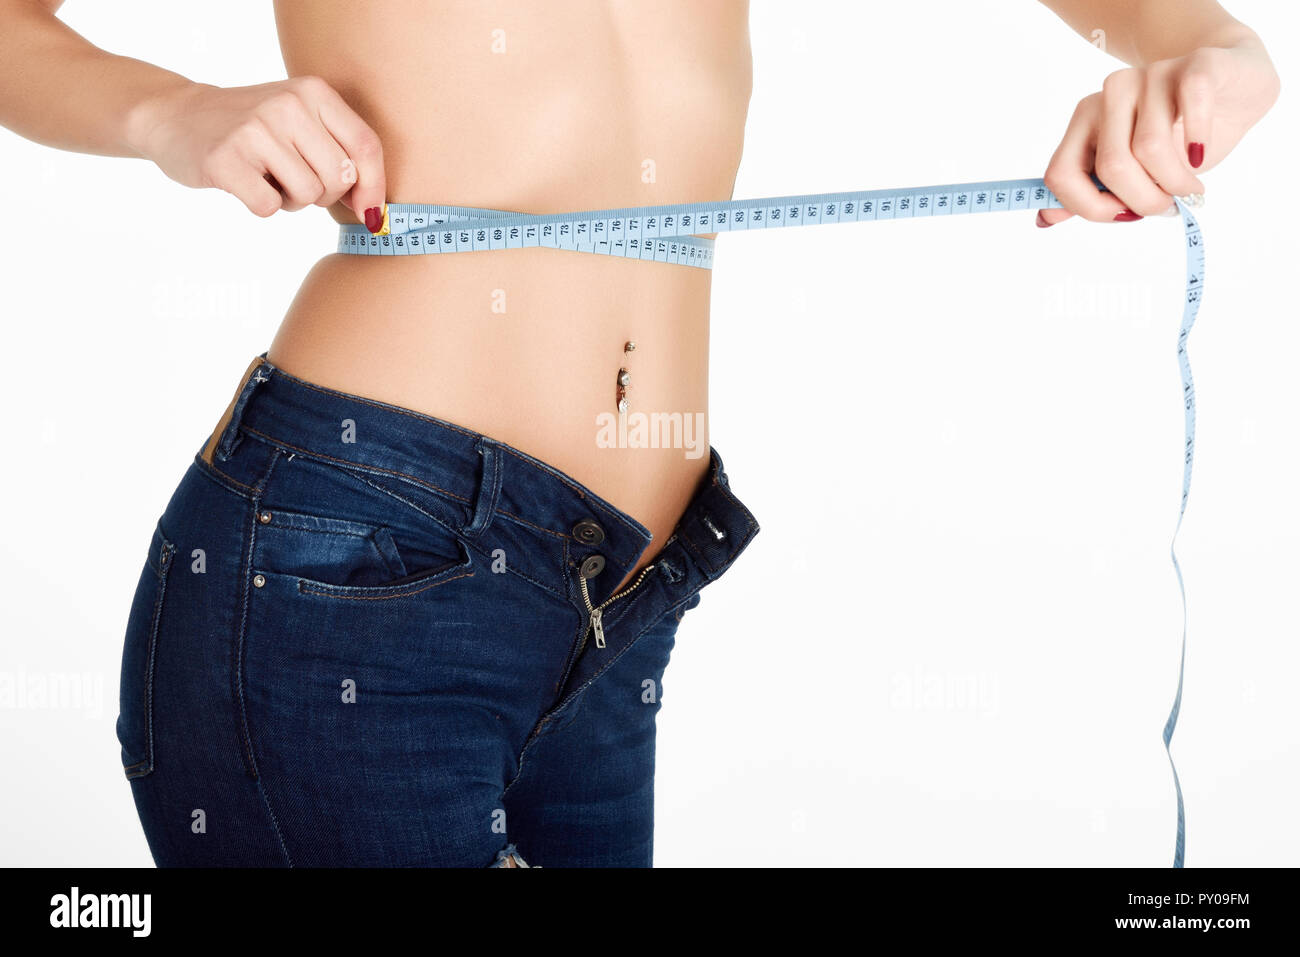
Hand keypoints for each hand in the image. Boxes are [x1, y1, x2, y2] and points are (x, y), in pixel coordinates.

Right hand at [127, 76, 386, 230]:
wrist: (178, 117)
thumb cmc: (255, 131)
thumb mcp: (303, 123)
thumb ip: (344, 155)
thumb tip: (375, 214)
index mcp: (313, 92)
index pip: (366, 147)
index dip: (375, 188)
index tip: (370, 214)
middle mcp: (287, 105)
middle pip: (339, 179)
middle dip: (323, 194)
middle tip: (293, 178)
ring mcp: (255, 130)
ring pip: (307, 195)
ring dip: (291, 200)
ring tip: (268, 176)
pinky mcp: (226, 159)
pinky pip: (270, 207)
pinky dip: (262, 206)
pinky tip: (245, 183)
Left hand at [1038, 37, 1279, 225]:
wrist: (1232, 81)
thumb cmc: (1178, 134)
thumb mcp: (1130, 168)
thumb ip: (1089, 190)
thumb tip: (1045, 219)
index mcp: (1084, 122)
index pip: (1060, 175)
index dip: (1090, 208)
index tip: (1125, 216)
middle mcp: (1111, 95)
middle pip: (1111, 167)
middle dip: (1142, 201)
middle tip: (1167, 207)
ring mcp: (1150, 76)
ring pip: (1150, 148)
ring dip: (1175, 182)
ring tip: (1190, 188)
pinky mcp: (1193, 66)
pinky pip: (1191, 107)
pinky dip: (1197, 142)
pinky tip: (1200, 156)